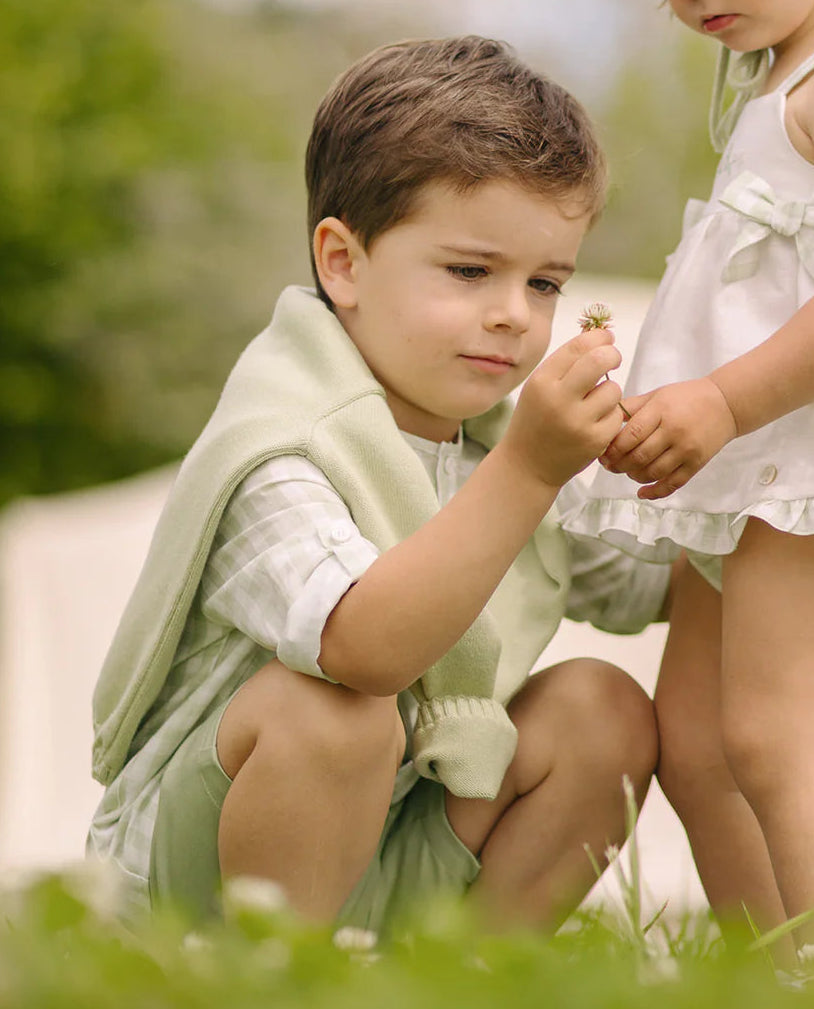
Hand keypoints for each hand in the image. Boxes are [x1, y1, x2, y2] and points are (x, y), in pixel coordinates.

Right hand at [503, 327, 624, 487]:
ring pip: (613, 389)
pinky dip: (610, 416)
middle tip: (613, 359)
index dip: (600, 337)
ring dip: (609, 392)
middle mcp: (558, 400)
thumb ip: (565, 364)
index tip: (607, 339)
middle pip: (601, 360)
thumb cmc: (536, 421)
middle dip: (613, 355)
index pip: (579, 346)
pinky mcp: (594, 441)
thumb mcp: (539, 388)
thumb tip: (599, 335)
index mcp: (542, 382)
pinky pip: (617, 415)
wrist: (526, 466)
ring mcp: (577, 422)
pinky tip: (595, 423)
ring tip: (594, 403)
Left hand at [599, 377, 737, 499]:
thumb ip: (630, 407)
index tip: (603, 453)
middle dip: (619, 465)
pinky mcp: (696, 464)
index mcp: (661, 411)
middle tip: (609, 466)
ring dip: (634, 476)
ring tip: (627, 471)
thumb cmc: (686, 398)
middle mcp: (674, 431)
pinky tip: (642, 493)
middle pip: (639, 457)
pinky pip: (673, 484)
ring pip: (653, 473)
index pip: (631, 435)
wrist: (726, 404)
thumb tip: (603, 419)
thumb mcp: (657, 395)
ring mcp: (686, 450)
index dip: (613, 449)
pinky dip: (655, 492)